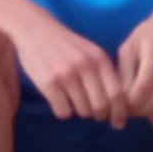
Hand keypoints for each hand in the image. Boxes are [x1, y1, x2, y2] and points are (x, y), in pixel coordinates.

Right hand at [12, 13, 126, 125]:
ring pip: (82, 111)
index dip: (119, 112)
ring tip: (71, 100)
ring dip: (79, 111)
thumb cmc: (64, 44)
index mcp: (99, 59)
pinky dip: (62, 111)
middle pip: (101, 106)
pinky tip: (58, 99)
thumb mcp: (89, 51)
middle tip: (92, 114)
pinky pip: (63, 111)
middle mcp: (86, 66)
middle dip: (98, 115)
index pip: (117, 94)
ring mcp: (67, 75)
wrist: (33, 29)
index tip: (117, 122)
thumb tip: (118, 104)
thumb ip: (103, 72)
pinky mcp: (49, 83)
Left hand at [116, 0, 152, 123]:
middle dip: (141, 111)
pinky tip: (151, 102)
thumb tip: (119, 100)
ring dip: (152, 112)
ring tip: (139, 107)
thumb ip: (124, 73)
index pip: (144, 88)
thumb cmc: (148, 33)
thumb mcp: (128, 47)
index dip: (132, 103)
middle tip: (129, 110)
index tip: (121, 106)